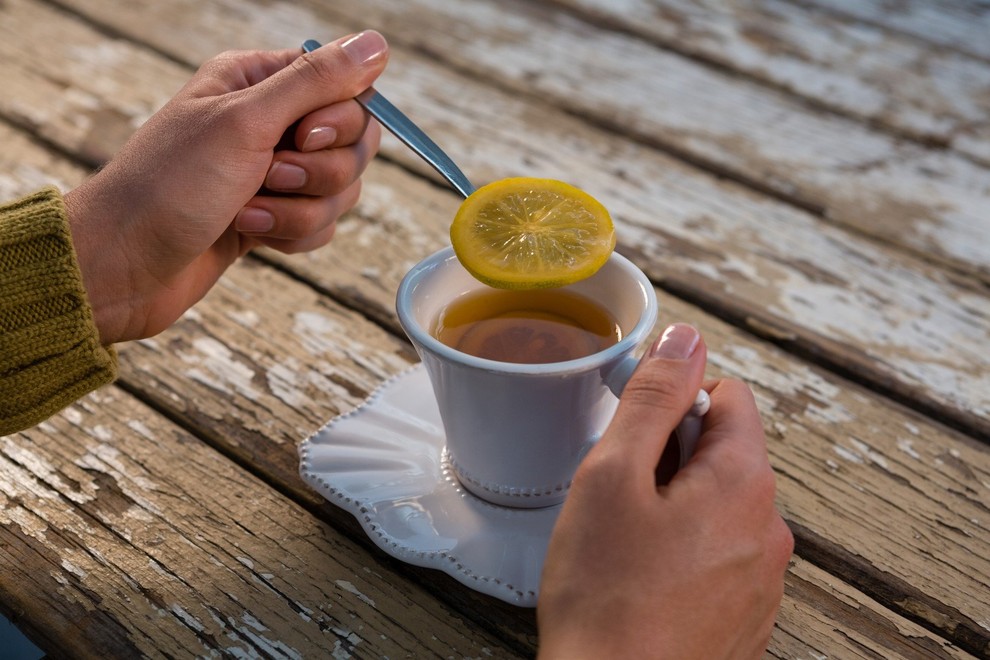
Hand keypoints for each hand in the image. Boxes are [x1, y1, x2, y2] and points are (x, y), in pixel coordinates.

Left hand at [64, 31, 388, 344]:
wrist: (123, 264)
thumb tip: (376, 44)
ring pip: (340, 190)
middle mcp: (270, 122)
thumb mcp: (245, 122)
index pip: (345, 89)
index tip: (301, 137)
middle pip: (353, 143)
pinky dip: (292, 233)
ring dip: (300, 210)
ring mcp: (272, 173)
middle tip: (270, 176)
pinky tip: (251, 235)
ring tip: (247, 213)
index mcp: (258, 81)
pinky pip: (321, 224)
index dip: (338, 120)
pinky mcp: (273, 216)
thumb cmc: (169, 186)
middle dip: (319, 173)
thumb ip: (316, 81)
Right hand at [537, 324, 793, 658]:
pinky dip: (682, 548)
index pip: (730, 395)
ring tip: (624, 538)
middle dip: (669, 454)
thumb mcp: (615, 475)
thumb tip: (685, 338)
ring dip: (673, 502)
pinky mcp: (743, 614)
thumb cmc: (606, 597)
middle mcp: (768, 529)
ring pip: (717, 504)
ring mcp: (760, 578)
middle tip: (619, 491)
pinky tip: (641, 576)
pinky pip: (717, 553)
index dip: (674, 399)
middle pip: (724, 450)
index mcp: (744, 483)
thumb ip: (653, 398)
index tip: (634, 430)